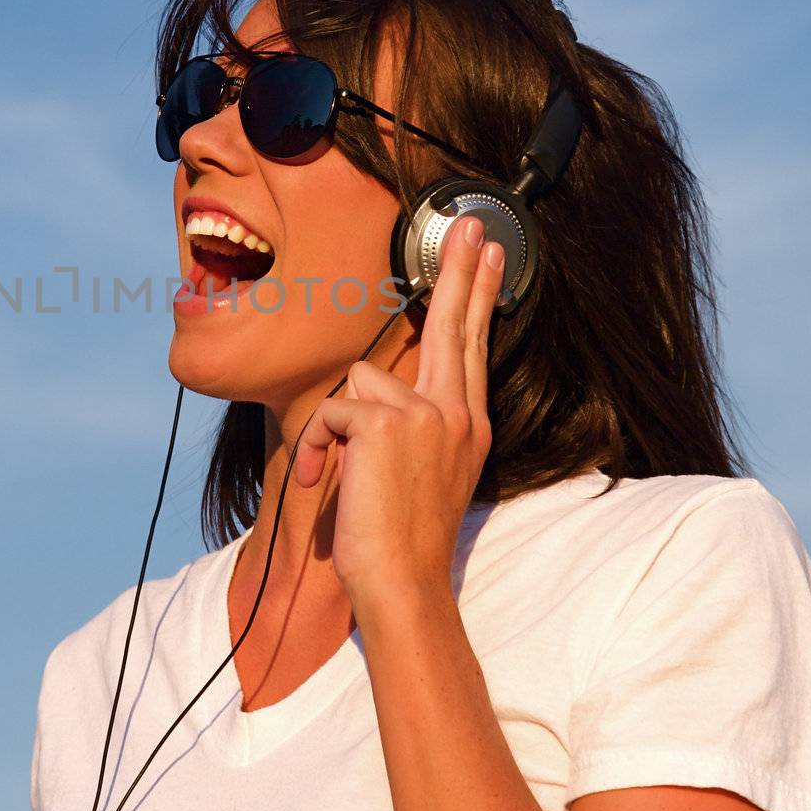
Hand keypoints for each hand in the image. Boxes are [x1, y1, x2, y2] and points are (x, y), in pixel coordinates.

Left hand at [293, 215, 504, 611]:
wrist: (402, 584)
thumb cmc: (401, 540)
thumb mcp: (421, 474)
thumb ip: (410, 427)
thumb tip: (376, 396)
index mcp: (467, 425)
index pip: (472, 347)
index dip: (480, 297)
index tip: (491, 254)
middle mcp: (455, 414)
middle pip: (453, 326)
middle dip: (460, 273)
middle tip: (471, 226)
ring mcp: (426, 416)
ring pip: (361, 383)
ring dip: (339, 428)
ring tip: (344, 476)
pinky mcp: (384, 424)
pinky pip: (333, 412)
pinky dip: (320, 448)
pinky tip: (327, 481)